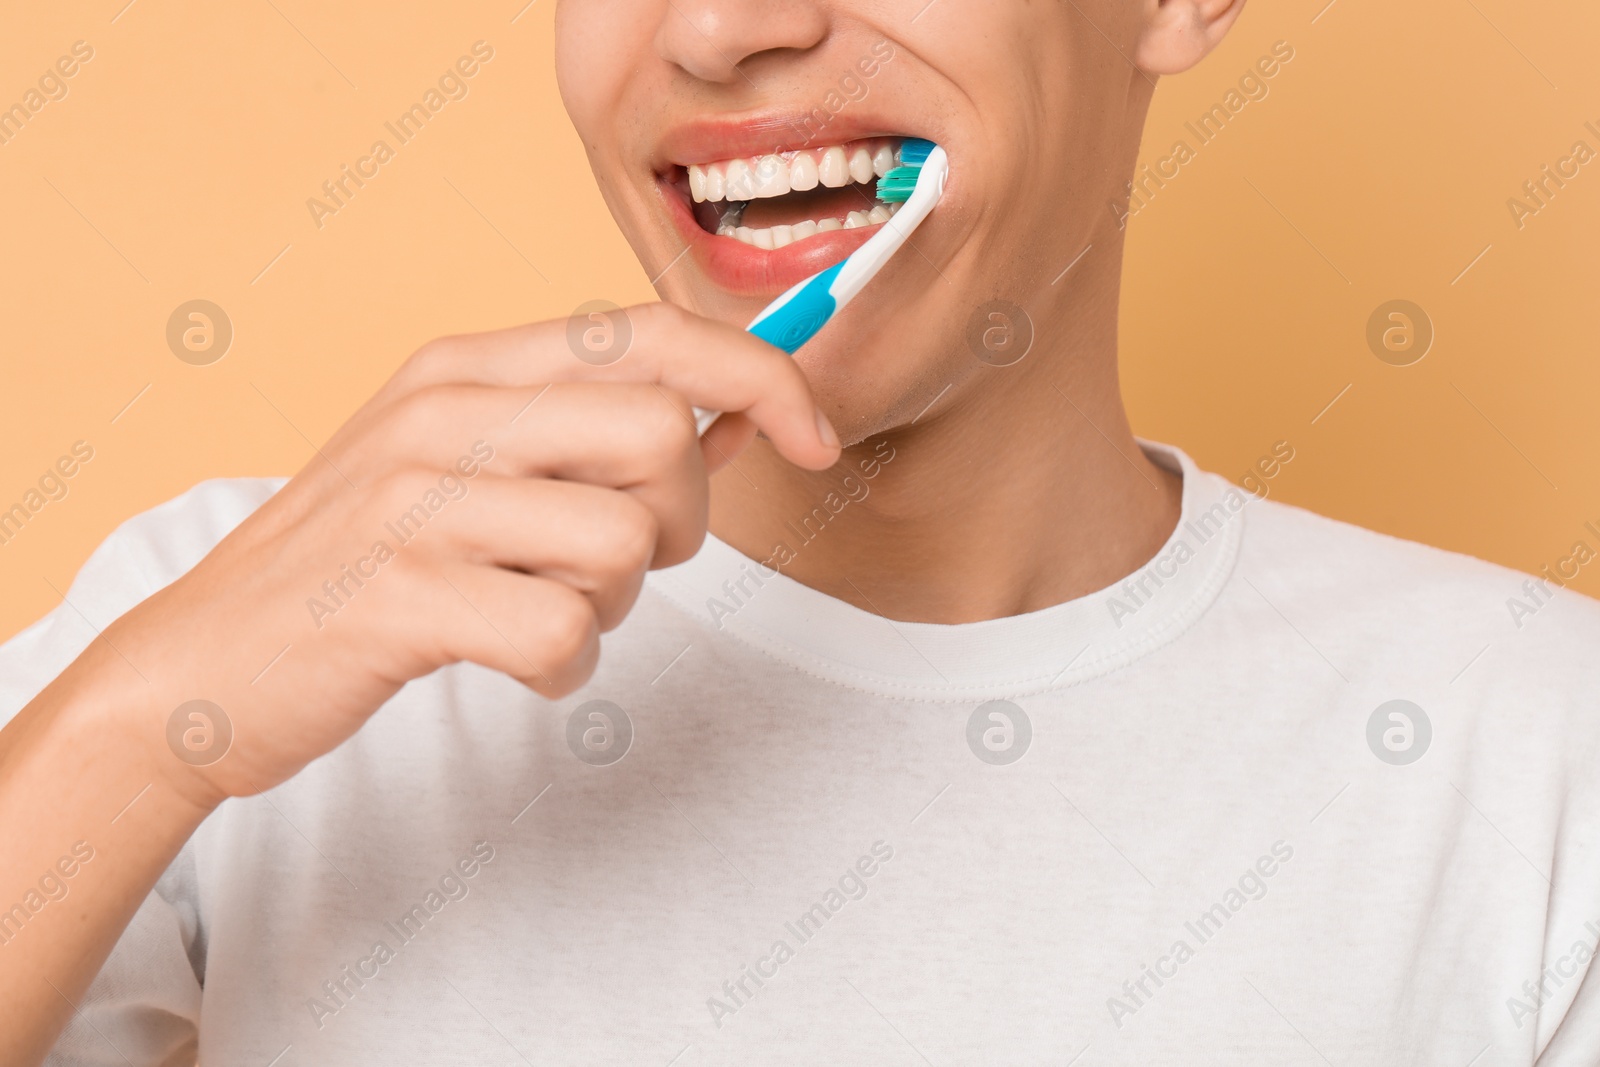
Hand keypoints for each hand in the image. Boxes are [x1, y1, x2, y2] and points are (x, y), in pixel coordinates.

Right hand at [98, 302, 838, 807]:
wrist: (202, 663)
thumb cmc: (362, 564)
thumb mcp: (461, 463)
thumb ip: (585, 431)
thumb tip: (737, 418)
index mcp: (466, 366)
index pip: (652, 331)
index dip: (762, 373)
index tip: (815, 434)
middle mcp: (443, 414)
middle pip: (662, 433)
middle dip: (680, 518)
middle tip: (621, 560)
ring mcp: (415, 504)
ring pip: (623, 541)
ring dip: (612, 601)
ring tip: (541, 609)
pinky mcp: (399, 600)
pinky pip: (564, 635)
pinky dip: (562, 671)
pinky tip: (511, 663)